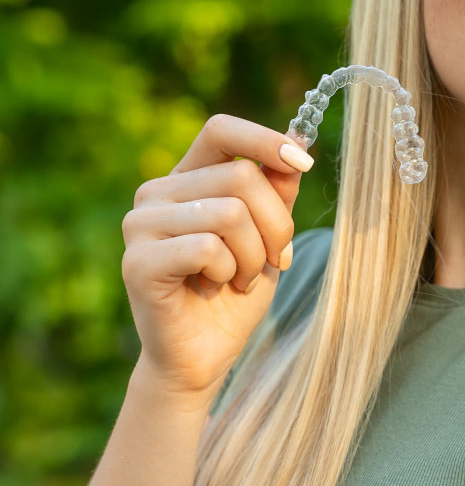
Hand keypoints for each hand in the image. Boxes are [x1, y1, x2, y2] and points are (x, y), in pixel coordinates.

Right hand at [120, 114, 313, 399]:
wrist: (204, 356)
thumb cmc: (237, 289)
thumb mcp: (269, 233)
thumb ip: (277, 190)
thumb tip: (297, 146)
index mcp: (187, 177)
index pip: (221, 130)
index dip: (266, 140)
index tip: (304, 163)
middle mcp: (156, 193)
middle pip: (241, 175)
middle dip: (276, 223)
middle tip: (275, 259)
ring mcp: (141, 225)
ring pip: (230, 212)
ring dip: (254, 255)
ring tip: (241, 278)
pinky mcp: (138, 262)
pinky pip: (209, 247)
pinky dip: (230, 272)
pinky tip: (215, 288)